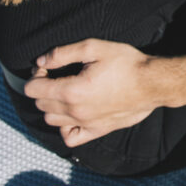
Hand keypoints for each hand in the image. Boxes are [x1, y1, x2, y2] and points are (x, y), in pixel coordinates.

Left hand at [24, 40, 185, 148]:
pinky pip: (70, 138)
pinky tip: (72, 114)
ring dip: (51, 105)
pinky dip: (65, 127)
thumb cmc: (126, 63)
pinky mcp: (97, 131)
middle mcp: (75, 111)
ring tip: (65, 91)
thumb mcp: (94, 48)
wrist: (152, 83)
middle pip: (40, 104)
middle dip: (42, 88)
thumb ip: (63, 53)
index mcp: (71, 90)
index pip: (33, 89)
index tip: (48, 67)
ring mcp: (85, 124)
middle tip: (56, 75)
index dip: (36, 75)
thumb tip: (41, 61)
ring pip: (52, 120)